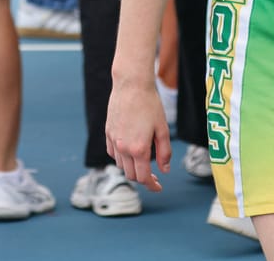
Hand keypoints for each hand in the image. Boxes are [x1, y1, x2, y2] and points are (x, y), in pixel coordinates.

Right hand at [104, 74, 169, 191]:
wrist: (132, 85)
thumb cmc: (150, 104)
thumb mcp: (162, 129)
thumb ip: (164, 152)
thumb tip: (164, 170)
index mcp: (139, 149)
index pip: (143, 178)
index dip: (152, 186)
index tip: (158, 187)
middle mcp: (123, 148)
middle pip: (131, 175)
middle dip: (143, 179)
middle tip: (153, 176)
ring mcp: (114, 140)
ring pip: (121, 165)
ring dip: (131, 168)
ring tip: (142, 161)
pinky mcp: (108, 132)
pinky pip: (112, 153)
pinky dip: (121, 158)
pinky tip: (129, 152)